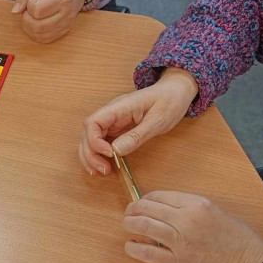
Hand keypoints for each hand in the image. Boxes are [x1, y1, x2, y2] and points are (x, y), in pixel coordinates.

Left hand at [12, 0, 90, 43]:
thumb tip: (15, 11)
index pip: (36, 10)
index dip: (29, 2)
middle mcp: (67, 14)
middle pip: (37, 26)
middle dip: (26, 17)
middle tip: (32, 6)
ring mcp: (67, 25)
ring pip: (39, 35)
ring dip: (29, 26)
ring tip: (34, 13)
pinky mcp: (64, 31)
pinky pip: (45, 39)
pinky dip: (35, 32)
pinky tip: (37, 21)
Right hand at [79, 68, 198, 175]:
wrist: (175, 92)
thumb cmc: (169, 101)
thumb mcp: (158, 120)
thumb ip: (136, 136)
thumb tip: (116, 151)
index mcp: (119, 107)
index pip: (93, 122)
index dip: (94, 141)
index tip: (109, 154)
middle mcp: (110, 114)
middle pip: (87, 133)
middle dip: (90, 153)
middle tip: (103, 169)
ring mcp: (112, 122)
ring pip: (90, 139)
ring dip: (90, 156)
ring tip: (99, 171)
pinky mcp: (116, 129)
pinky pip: (100, 142)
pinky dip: (97, 155)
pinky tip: (101, 165)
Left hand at [122, 191, 262, 262]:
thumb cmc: (237, 239)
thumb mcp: (216, 211)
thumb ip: (191, 207)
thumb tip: (165, 207)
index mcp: (197, 204)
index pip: (160, 195)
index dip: (145, 198)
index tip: (141, 203)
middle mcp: (186, 219)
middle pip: (147, 208)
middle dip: (133, 209)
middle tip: (129, 213)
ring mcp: (181, 241)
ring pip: (144, 226)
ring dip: (130, 224)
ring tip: (127, 225)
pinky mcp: (178, 261)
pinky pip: (148, 253)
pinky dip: (134, 248)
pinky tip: (131, 246)